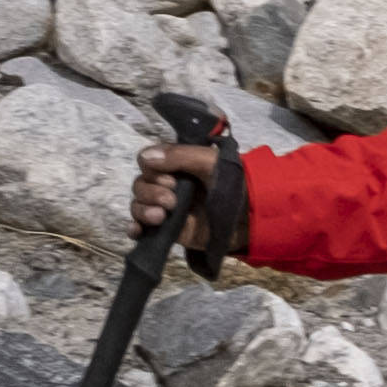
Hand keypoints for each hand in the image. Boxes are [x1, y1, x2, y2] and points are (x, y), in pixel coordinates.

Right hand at [131, 138, 231, 259]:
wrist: (252, 218)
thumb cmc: (234, 183)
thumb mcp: (209, 161)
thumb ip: (179, 156)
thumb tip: (144, 158)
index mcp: (177, 165)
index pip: (147, 162)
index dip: (152, 170)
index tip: (170, 178)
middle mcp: (169, 185)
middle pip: (140, 185)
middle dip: (150, 192)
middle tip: (172, 201)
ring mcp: (167, 209)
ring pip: (138, 205)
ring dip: (142, 210)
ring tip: (161, 217)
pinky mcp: (169, 230)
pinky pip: (141, 228)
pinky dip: (135, 228)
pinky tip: (137, 231)